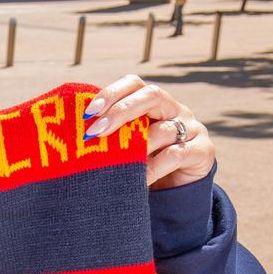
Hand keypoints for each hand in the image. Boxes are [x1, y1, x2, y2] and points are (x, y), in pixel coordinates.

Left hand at [82, 75, 214, 189]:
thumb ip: (107, 134)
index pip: (134, 84)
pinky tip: (136, 179)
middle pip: (152, 95)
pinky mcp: (203, 151)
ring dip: (137, 146)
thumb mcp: (124, 145)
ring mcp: (192, 128)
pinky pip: (176, 155)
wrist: (175, 189)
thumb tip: (70, 131)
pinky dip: (153, 168)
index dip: (111, 93)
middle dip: (121, 111)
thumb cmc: (140, 162)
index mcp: (153, 103)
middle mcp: (174, 110)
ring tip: (115, 162)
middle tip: (95, 132)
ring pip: (164, 129)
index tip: (88, 112)